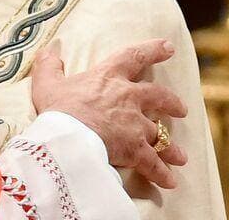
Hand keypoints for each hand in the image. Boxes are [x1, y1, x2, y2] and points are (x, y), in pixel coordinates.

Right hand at [31, 39, 188, 189]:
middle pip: (159, 96)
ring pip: (161, 134)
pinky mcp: (137, 150)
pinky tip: (170, 181)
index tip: (168, 47)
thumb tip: (50, 51)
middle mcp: (129, 97)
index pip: (134, 57)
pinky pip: (154, 163)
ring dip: (172, 146)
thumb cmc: (58, 109)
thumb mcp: (47, 83)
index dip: (152, 50)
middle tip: (181, 109)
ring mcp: (136, 124)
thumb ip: (48, 66)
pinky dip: (162, 173)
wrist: (68, 140)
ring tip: (180, 156)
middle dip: (172, 102)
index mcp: (109, 76)